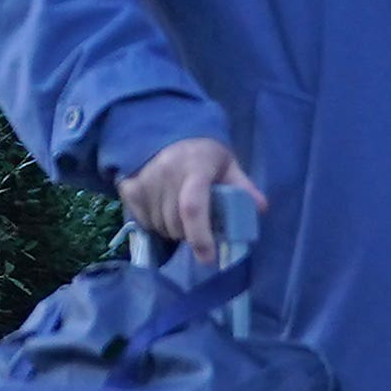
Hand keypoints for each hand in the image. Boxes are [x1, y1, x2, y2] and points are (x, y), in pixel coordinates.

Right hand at [113, 136, 258, 265]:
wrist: (163, 131)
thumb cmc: (201, 152)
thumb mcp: (226, 163)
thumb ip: (242, 186)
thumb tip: (261, 209)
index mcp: (195, 166)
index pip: (193, 207)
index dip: (200, 237)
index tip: (208, 259)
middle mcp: (166, 174)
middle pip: (176, 224)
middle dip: (189, 234)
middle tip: (197, 225)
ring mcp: (144, 181)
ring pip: (159, 226)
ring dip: (171, 230)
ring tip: (179, 214)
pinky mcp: (129, 188)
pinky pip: (143, 221)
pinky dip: (154, 224)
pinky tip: (162, 209)